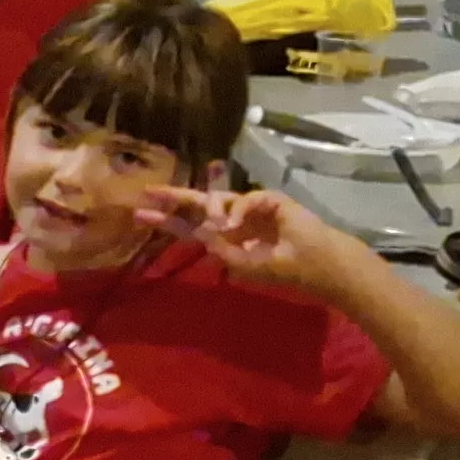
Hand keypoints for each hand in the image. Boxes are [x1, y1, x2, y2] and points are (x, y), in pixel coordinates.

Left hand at [136, 184, 370, 293]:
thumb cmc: (282, 267)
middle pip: (197, 206)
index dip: (168, 220)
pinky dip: (237, 211)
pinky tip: (233, 223)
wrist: (317, 263)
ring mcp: (250, 207)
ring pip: (219, 199)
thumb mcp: (243, 264)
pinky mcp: (268, 199)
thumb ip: (220, 249)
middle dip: (174, 199)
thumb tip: (202, 231)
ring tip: (213, 224)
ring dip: (209, 210)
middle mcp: (234, 219)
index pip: (191, 226)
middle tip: (148, 193)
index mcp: (227, 237)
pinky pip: (243, 199)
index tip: (142, 214)